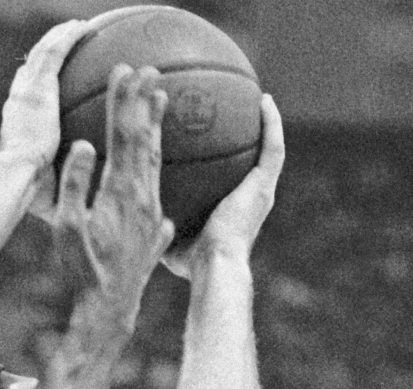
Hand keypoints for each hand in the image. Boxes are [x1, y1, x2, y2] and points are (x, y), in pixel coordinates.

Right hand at [0, 19, 92, 181]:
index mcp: (15, 119)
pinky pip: (56, 53)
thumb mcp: (34, 172)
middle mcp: (18, 99)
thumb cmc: (23, 184)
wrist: (16, 173)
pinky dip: (68, 38)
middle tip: (62, 39)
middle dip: (45, 50)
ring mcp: (28, 90)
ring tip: (77, 27)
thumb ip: (43, 167)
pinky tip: (85, 28)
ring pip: (44, 53)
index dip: (32, 77)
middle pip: (31, 66)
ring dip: (59, 36)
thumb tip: (52, 179)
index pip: (23, 90)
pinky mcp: (41, 86)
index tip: (44, 72)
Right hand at [38, 64, 173, 360]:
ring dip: (157, 127)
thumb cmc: (82, 270)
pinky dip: (158, 164)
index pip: (123, 136)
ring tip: (162, 99)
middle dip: (145, 103)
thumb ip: (74, 183)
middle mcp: (143, 197)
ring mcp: (153, 212)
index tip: (124, 72)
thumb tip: (84, 144)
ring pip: (156, 160)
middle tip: (150, 72)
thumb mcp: (66, 227)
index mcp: (120, 191)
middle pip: (145, 140)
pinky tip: (158, 163)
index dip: (123, 101)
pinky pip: (160, 185)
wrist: (110, 309)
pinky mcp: (155, 228)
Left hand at [163, 93, 284, 278]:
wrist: (215, 267)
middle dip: (252, 137)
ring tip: (260, 97)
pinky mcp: (265, 185)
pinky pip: (272, 147)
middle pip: (256, 161)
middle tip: (244, 112)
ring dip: (268, 122)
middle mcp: (253, 199)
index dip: (232, 162)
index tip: (223, 144)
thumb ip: (162, 225)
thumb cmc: (192, 262)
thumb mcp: (173, 239)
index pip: (236, 180)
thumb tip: (140, 215)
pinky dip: (272, 123)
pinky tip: (263, 101)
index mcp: (235, 211)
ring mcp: (262, 191)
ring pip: (271, 149)